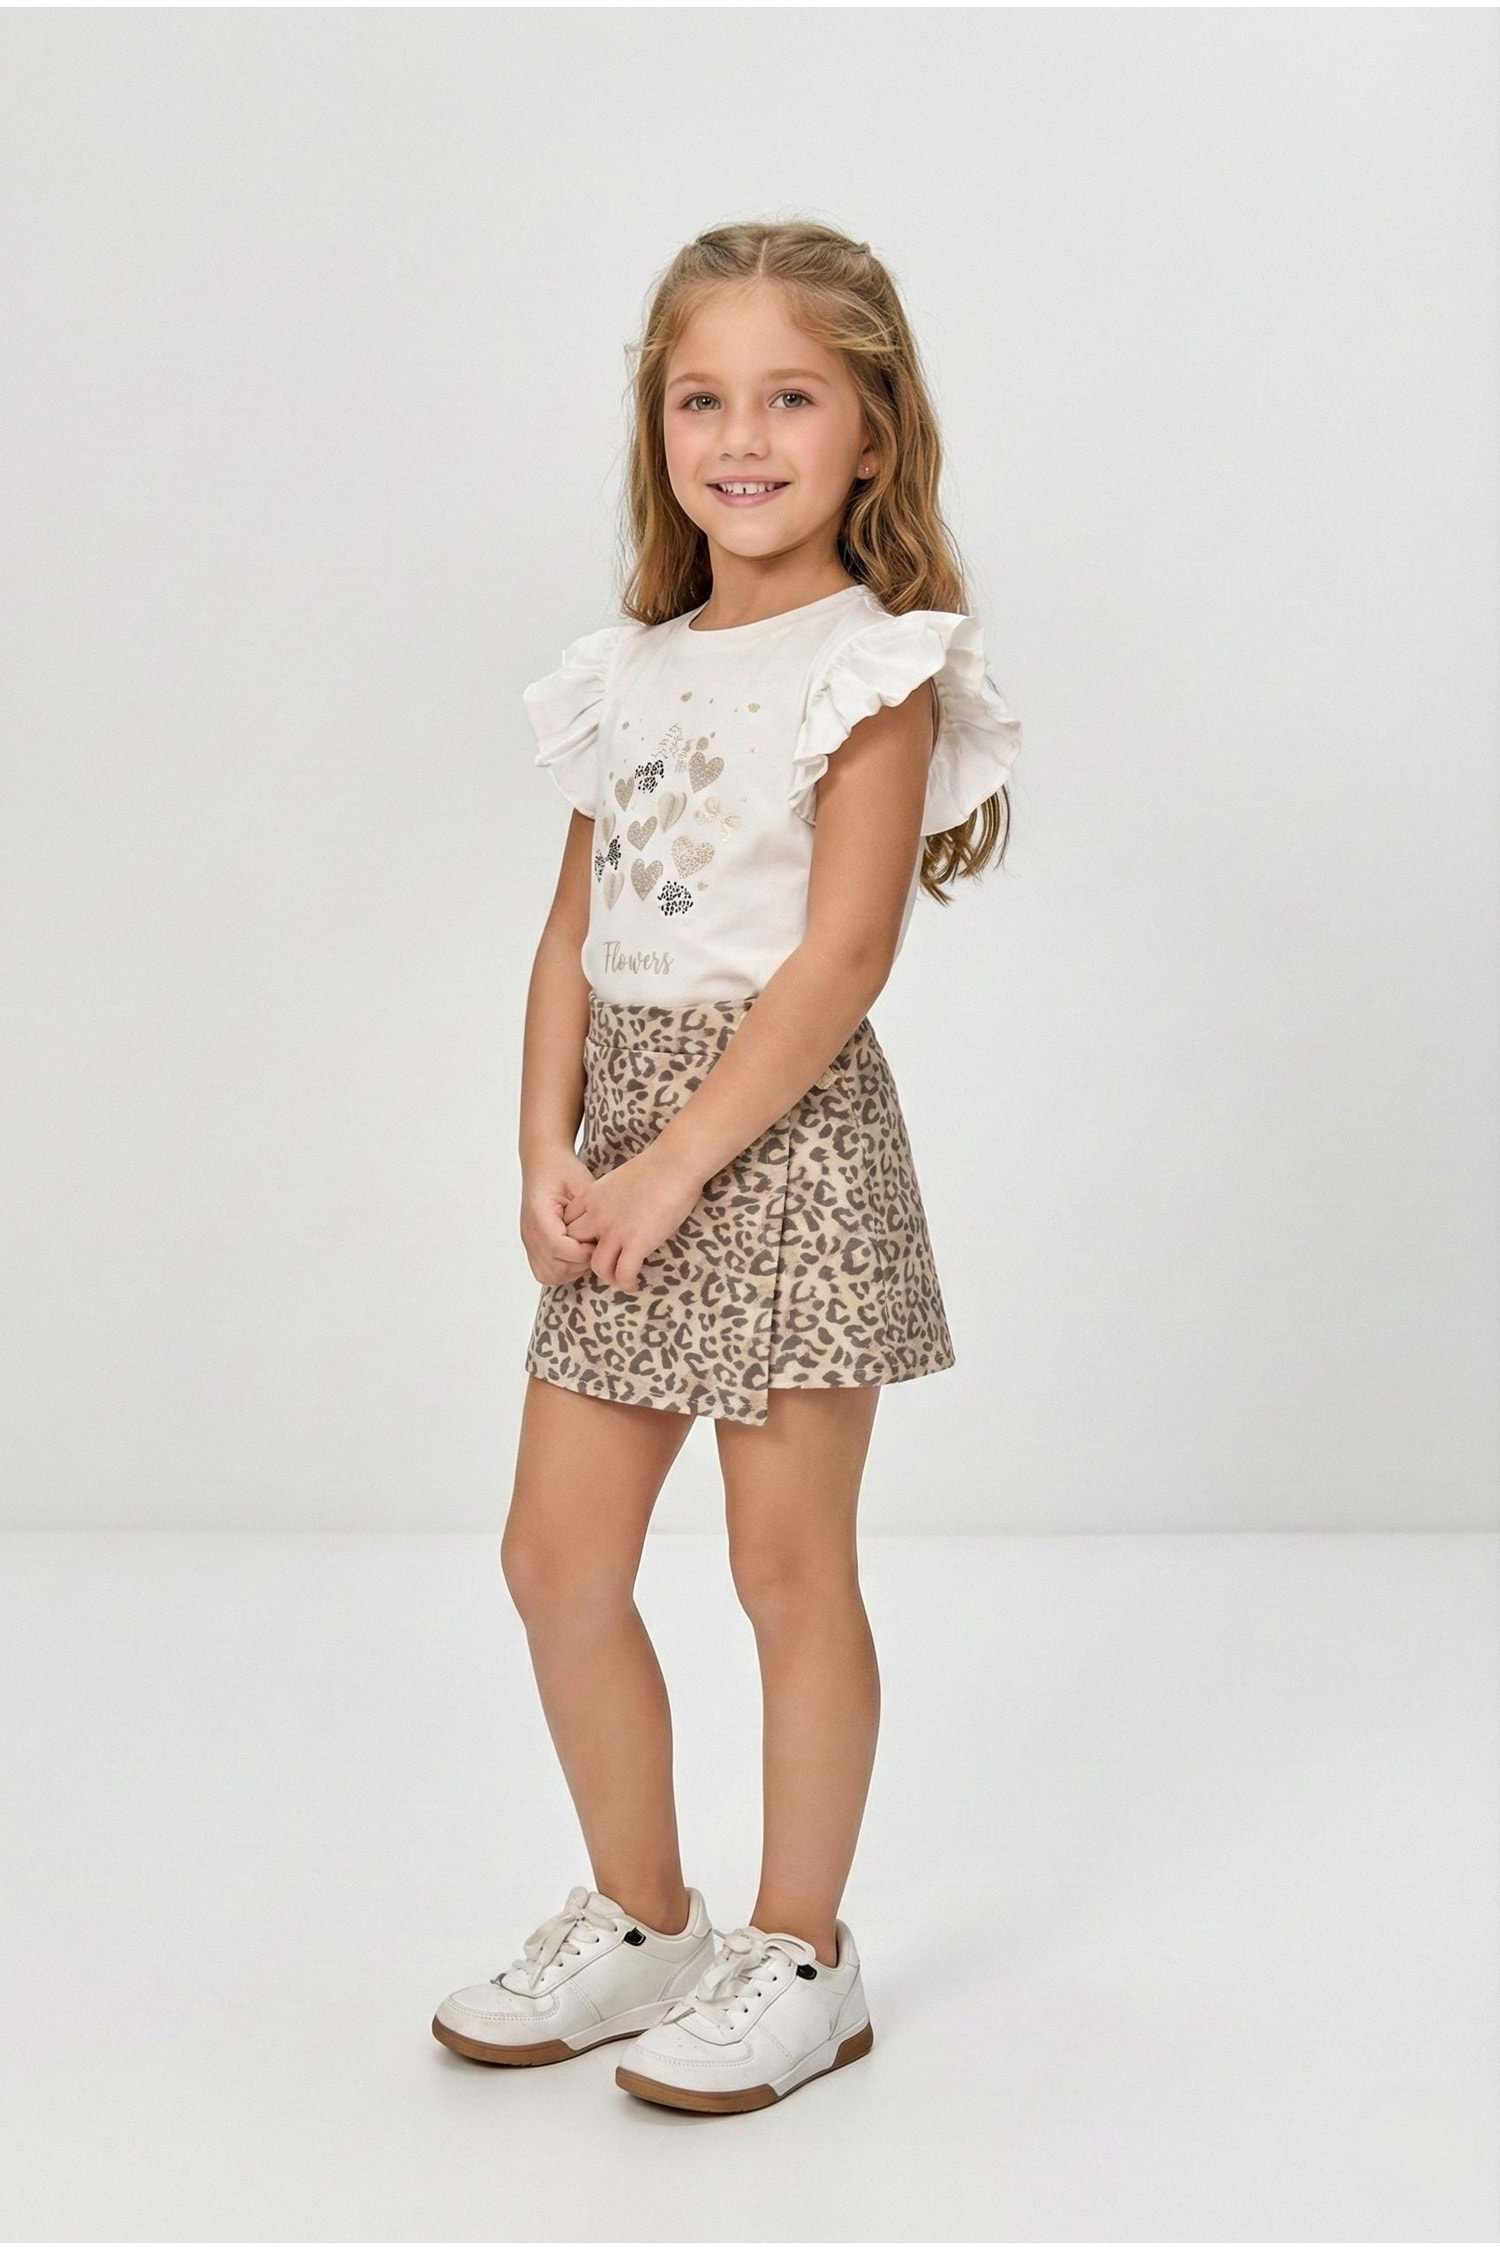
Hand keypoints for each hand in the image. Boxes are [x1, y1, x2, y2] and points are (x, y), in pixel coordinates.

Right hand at [521, 1149, 598, 1285]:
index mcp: (539, 1215)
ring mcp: (529, 1242)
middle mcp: (530, 1232)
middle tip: (595, 1246)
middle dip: (580, 1262)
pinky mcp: (532, 1247)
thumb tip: (603, 1238)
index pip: (557, 1247)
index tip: (597, 1241)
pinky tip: (576, 1253)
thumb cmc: (563, 1170)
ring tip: (585, 1250)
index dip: (582, 1251)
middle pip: (554, 1266)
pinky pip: (545, 1272)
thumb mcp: (581, 1183)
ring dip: (572, 1269)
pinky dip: (562, 1270)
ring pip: (549, 1274)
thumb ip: (590, 1212)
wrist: (543, 1163)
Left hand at [561, 1143, 705, 1292]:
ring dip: (608, 1275)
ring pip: (597, 1266)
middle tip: (608, 1261)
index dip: (579, 1236)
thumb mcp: (621, 1178)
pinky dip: (627, 1283)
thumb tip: (624, 1208)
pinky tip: (634, 1283)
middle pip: (576, 1246)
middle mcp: (597, 1215)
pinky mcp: (635, 1243)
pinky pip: (623, 1274)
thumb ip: (614, 1195)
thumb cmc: (658, 1165)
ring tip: (621, 1277)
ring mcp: (614, 1231)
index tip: (595, 1242)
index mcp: (592, 1196)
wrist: (674, 1162)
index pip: (569, 1223)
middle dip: (588, 1257)